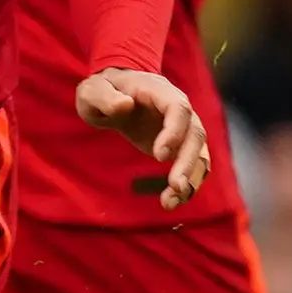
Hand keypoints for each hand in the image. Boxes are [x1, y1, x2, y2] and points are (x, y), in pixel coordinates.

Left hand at [75, 67, 212, 209]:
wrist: (112, 94)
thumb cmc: (102, 90)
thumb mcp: (92, 91)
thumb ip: (104, 97)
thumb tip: (124, 105)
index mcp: (160, 92)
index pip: (179, 109)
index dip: (174, 132)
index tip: (159, 156)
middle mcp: (179, 109)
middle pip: (195, 134)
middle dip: (188, 162)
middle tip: (175, 186)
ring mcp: (182, 127)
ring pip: (198, 153)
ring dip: (191, 178)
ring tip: (171, 201)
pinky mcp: (178, 145)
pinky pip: (191, 164)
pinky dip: (187, 183)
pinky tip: (173, 201)